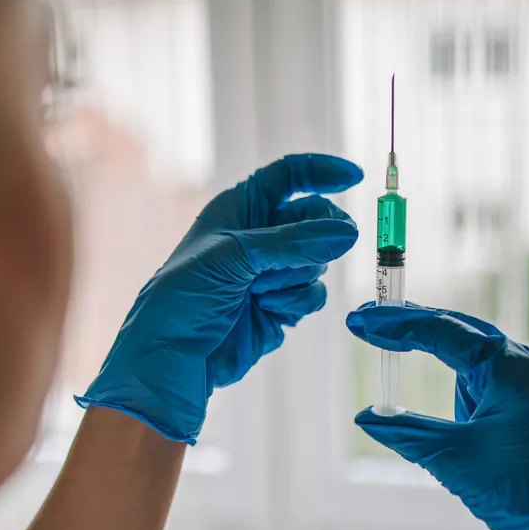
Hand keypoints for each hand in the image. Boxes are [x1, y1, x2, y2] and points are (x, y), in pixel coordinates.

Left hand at [76, 153, 361, 443]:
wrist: (173, 357)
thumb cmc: (185, 296)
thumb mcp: (234, 257)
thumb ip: (293, 242)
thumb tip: (348, 233)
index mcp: (238, 208)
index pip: (288, 176)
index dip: (321, 172)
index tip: (354, 178)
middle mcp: (258, 236)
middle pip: (315, 219)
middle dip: (315, 237)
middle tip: (308, 253)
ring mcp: (271, 272)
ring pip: (319, 260)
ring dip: (296, 277)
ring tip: (259, 292)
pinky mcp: (281, 305)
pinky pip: (313, 293)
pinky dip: (296, 302)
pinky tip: (268, 311)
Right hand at [347, 301, 528, 529]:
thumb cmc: (517, 498)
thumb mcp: (449, 458)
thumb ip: (403, 429)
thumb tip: (363, 416)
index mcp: (517, 371)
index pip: (445, 332)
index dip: (396, 324)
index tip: (359, 319)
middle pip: (462, 332)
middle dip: (413, 328)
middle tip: (367, 322)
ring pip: (478, 354)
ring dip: (445, 362)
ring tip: (428, 387)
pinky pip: (497, 371)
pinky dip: (468, 378)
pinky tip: (461, 405)